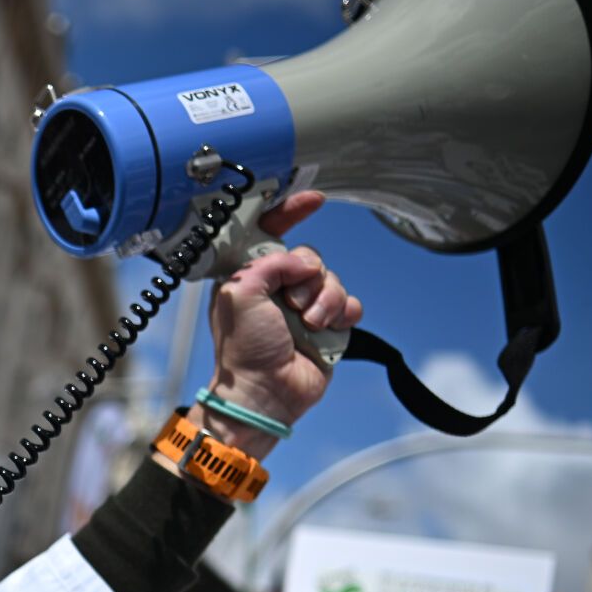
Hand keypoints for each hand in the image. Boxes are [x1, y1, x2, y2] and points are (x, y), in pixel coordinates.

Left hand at [200, 191, 361, 451]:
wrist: (266, 391)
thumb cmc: (244, 347)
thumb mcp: (240, 292)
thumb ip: (268, 262)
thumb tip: (302, 263)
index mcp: (250, 276)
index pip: (271, 231)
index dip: (291, 211)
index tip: (313, 200)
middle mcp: (278, 288)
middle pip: (311, 257)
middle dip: (308, 277)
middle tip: (293, 303)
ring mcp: (304, 307)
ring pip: (334, 280)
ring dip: (325, 300)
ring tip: (309, 324)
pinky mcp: (327, 327)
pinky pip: (350, 304)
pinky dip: (344, 313)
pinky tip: (330, 327)